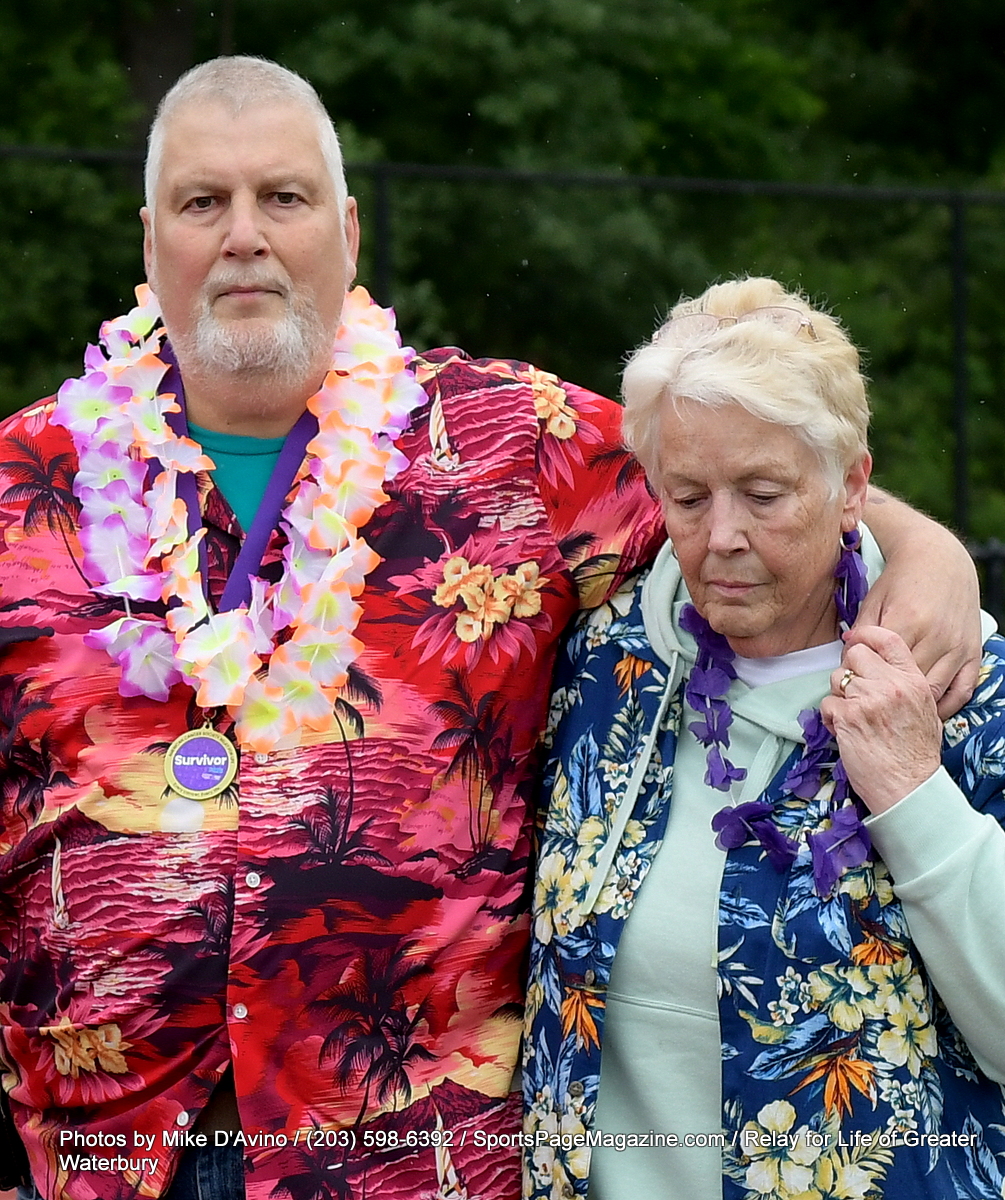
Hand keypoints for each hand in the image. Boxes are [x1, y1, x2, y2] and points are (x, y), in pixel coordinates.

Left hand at [820, 625, 942, 813]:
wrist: (908, 786)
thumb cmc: (916, 754)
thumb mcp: (924, 710)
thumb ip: (904, 684)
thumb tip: (880, 668)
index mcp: (913, 680)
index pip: (888, 638)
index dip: (866, 634)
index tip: (855, 639)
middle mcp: (891, 685)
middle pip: (855, 655)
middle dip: (850, 669)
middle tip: (854, 692)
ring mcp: (868, 700)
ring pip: (837, 677)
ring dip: (839, 695)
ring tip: (853, 717)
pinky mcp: (847, 716)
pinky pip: (827, 703)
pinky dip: (831, 716)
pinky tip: (845, 730)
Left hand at [858, 492, 980, 718]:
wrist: (939, 558)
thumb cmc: (900, 579)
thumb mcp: (873, 600)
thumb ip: (861, 632)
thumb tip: (845, 661)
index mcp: (906, 622)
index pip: (880, 666)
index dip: (864, 680)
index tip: (855, 686)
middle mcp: (935, 636)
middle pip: (906, 684)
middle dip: (886, 696)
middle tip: (872, 701)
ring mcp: (957, 646)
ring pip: (933, 691)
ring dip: (914, 706)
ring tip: (895, 710)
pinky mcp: (974, 652)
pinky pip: (963, 690)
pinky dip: (946, 706)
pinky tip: (928, 710)